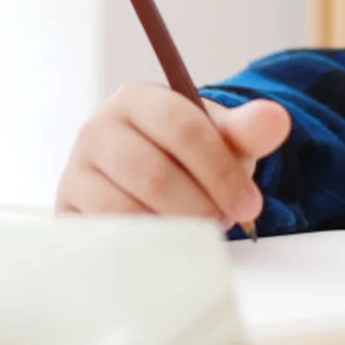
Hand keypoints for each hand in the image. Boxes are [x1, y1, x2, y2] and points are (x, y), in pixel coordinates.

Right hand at [56, 85, 290, 227]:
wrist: (148, 180)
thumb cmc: (189, 156)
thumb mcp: (223, 138)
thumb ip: (249, 129)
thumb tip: (276, 118)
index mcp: (137, 99)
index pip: (181, 127)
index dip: (221, 170)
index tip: (250, 204)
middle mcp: (97, 130)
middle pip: (154, 174)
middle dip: (201, 206)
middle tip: (225, 223)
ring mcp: (77, 172)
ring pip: (128, 210)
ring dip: (174, 229)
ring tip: (199, 231)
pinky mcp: (67, 212)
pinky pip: (108, 237)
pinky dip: (146, 245)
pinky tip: (169, 245)